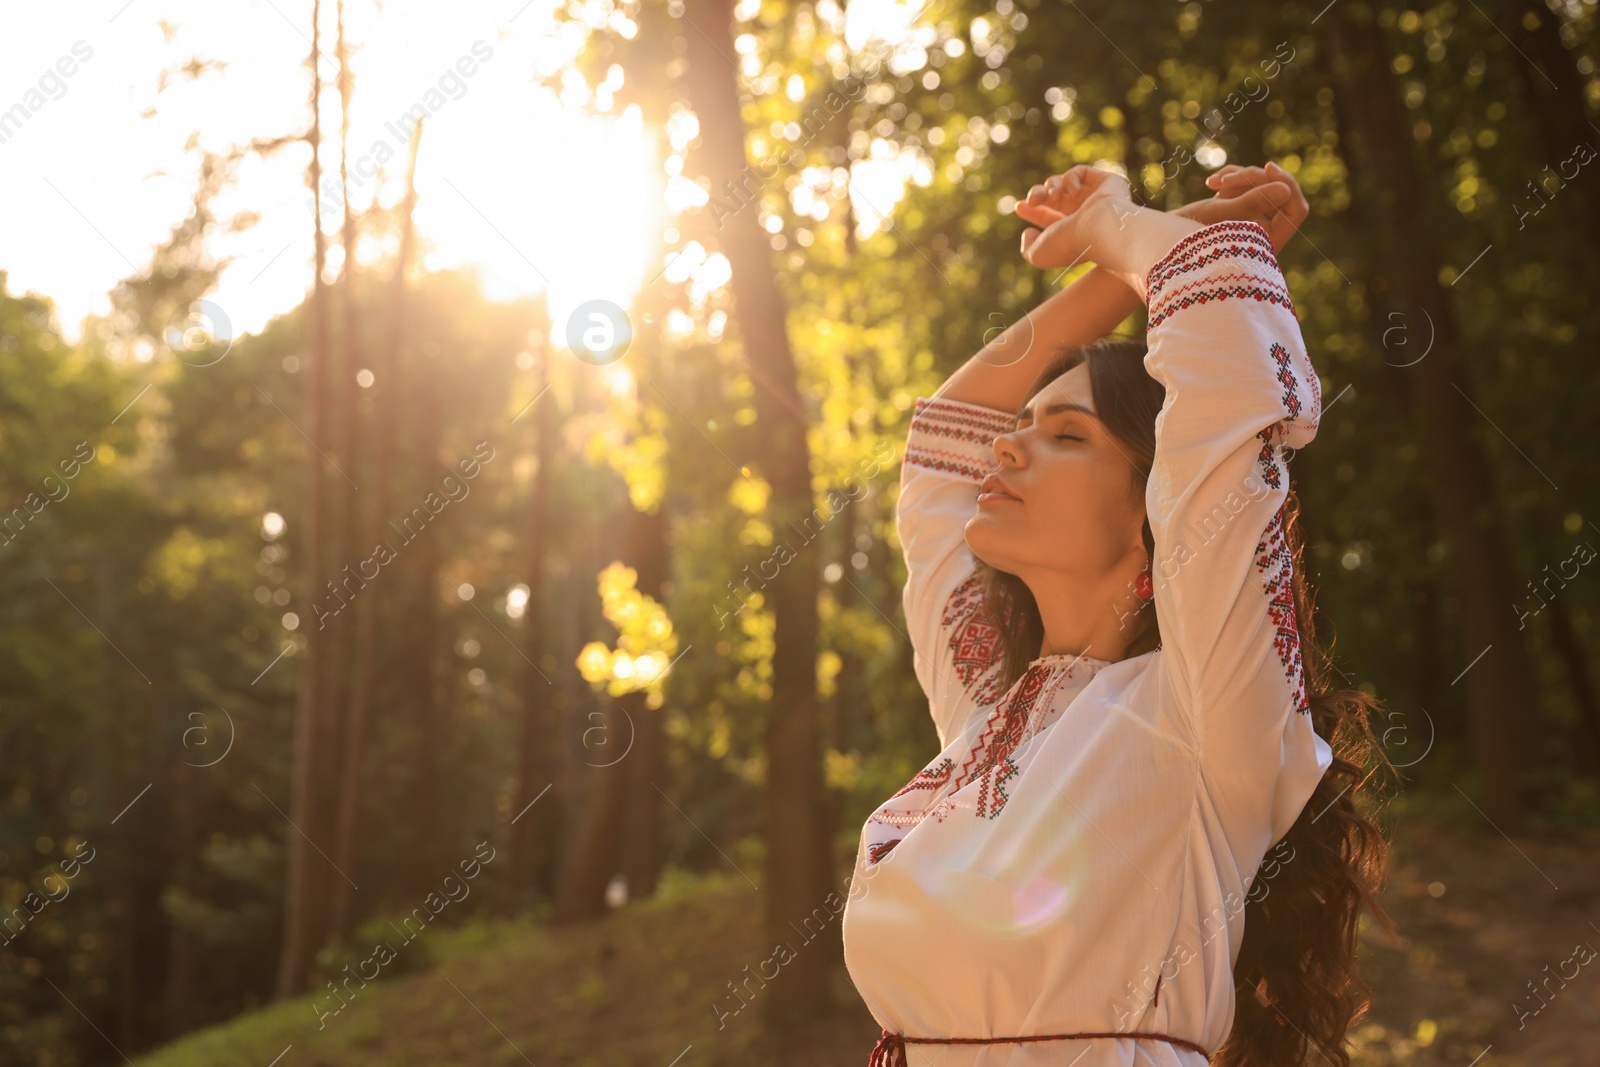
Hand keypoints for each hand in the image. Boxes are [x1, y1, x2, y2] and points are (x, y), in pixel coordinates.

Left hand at [1015, 164, 1132, 270]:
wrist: (1098, 230)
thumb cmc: (1069, 246)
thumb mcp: (1039, 255)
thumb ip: (1028, 247)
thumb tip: (1029, 232)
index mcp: (1073, 234)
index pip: (1050, 218)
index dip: (1033, 211)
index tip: (1019, 206)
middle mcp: (1086, 216)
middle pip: (1055, 198)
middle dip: (1039, 194)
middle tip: (1033, 199)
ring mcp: (1097, 199)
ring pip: (1064, 184)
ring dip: (1052, 187)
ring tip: (1054, 196)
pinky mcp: (1107, 183)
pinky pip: (1081, 172)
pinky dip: (1070, 178)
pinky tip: (1072, 191)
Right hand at [1172, 161, 1308, 252]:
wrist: (1160, 240)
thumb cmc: (1186, 236)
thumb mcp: (1220, 216)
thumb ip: (1255, 202)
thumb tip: (1286, 188)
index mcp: (1266, 244)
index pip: (1295, 211)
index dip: (1286, 186)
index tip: (1268, 168)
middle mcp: (1264, 233)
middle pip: (1278, 191)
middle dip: (1253, 179)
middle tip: (1225, 179)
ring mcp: (1252, 219)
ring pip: (1260, 183)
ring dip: (1238, 177)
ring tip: (1212, 183)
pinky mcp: (1239, 208)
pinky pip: (1246, 184)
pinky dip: (1231, 178)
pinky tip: (1210, 183)